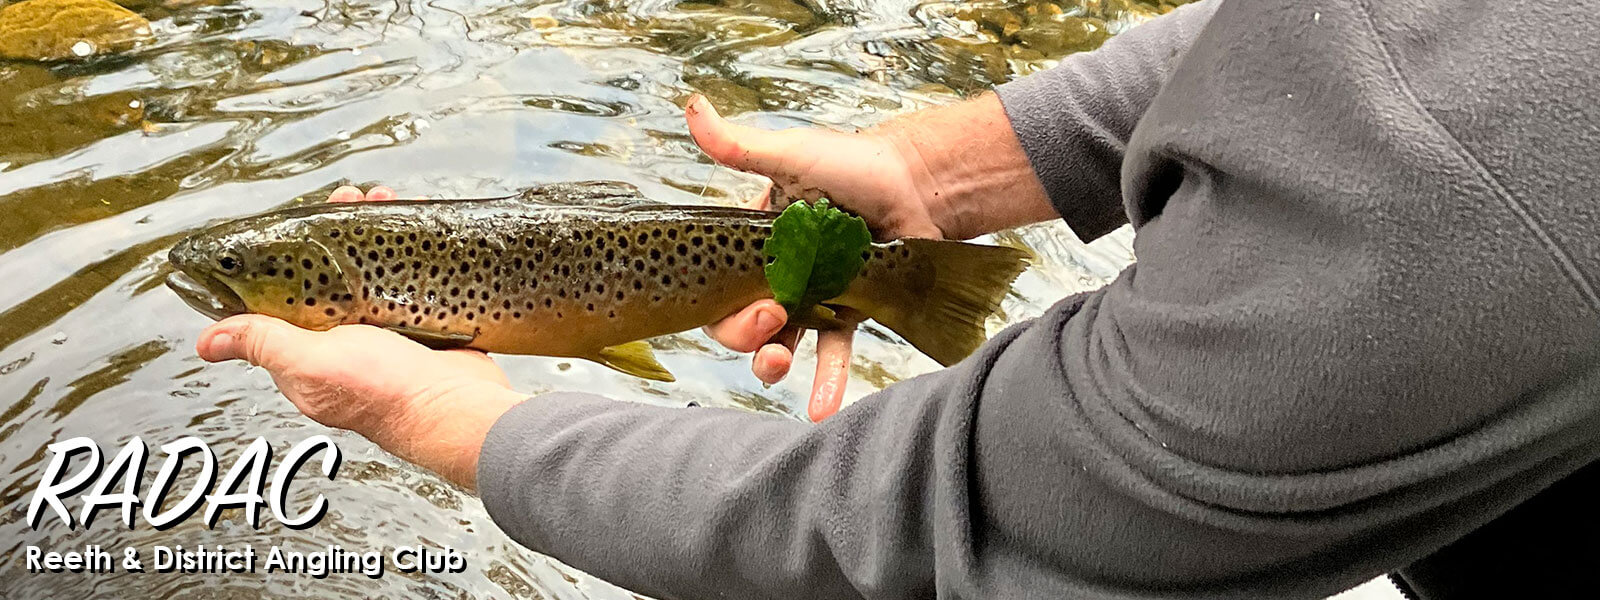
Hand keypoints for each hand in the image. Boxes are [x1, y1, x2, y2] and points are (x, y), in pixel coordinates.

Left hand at [194, 186, 522, 489]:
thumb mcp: (311, 362)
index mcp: (307, 357)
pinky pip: (408, 282)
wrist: (456, 408)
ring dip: (374, 235)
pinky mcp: (421, 329)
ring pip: (370, 274)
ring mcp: (384, 337)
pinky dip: (410, 252)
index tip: (293, 223)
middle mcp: (342, 346)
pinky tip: (413, 226)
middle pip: (329, 279)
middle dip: (334, 236)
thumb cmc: (383, 392)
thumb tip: (205, 343)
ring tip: (380, 200)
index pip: (283, 301)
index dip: (284, 259)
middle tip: (347, 197)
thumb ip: (263, 343)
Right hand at [688, 94, 978, 420]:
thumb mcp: (791, 154)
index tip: (744, 292)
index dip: (719, 302)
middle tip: (771, 317)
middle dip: (745, 331)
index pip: (718, 285)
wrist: (920, 185)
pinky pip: (833, 353)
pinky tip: (821, 409)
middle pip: (741, 320)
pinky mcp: (850, 312)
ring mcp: (814, 296)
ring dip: (773, 361)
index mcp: (754, 242)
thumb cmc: (855, 164)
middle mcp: (778, 273)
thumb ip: (739, 146)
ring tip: (779, 363)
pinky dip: (826, 383)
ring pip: (781, 342)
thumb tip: (691, 109)